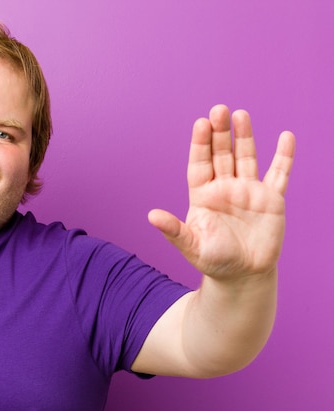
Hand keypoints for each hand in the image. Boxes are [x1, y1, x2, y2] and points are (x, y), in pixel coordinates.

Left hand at [148, 104, 295, 279]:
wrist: (243, 275)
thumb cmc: (213, 260)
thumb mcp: (191, 246)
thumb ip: (173, 230)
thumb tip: (151, 216)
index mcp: (203, 195)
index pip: (200, 164)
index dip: (200, 145)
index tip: (200, 123)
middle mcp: (224, 188)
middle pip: (221, 154)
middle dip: (220, 133)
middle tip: (218, 109)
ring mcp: (248, 191)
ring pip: (246, 158)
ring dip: (244, 136)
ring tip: (240, 114)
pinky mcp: (271, 199)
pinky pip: (279, 174)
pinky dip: (284, 157)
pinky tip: (286, 137)